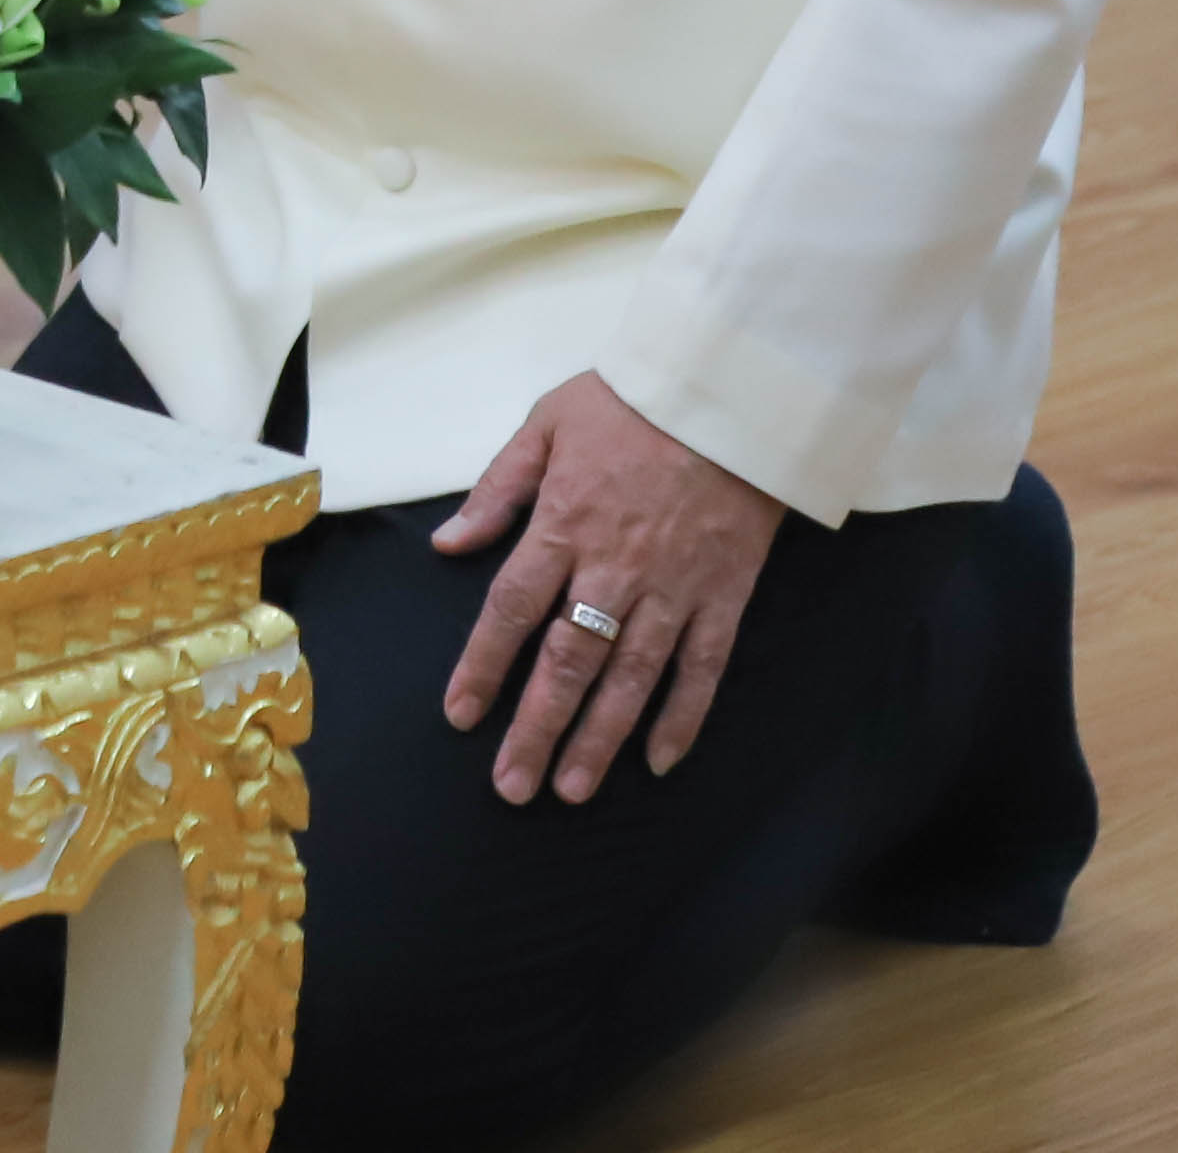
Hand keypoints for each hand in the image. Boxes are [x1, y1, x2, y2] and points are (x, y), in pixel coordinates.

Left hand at [429, 373, 786, 803]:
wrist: (729, 388)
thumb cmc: (631, 401)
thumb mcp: (546, 424)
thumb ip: (498, 490)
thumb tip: (448, 543)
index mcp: (563, 525)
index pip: (511, 611)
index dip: (483, 667)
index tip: (461, 715)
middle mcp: (614, 568)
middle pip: (567, 662)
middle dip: (537, 728)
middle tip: (513, 787)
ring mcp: (674, 587)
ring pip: (631, 677)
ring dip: (599, 738)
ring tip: (572, 789)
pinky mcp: (725, 593)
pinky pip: (703, 666)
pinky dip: (683, 716)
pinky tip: (659, 759)